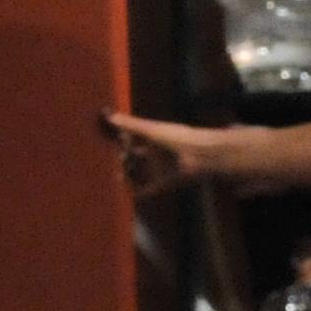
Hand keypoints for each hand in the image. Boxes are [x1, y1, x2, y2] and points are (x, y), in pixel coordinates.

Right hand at [100, 112, 233, 195]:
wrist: (200, 155)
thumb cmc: (177, 137)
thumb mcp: (151, 129)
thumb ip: (131, 124)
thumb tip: (110, 115)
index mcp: (156, 137)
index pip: (135, 138)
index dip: (124, 140)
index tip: (112, 142)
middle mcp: (159, 152)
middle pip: (138, 157)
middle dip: (125, 159)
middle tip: (114, 161)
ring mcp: (162, 168)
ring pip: (142, 173)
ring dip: (130, 176)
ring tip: (116, 177)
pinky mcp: (165, 183)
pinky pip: (149, 189)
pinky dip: (139, 192)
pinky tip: (128, 194)